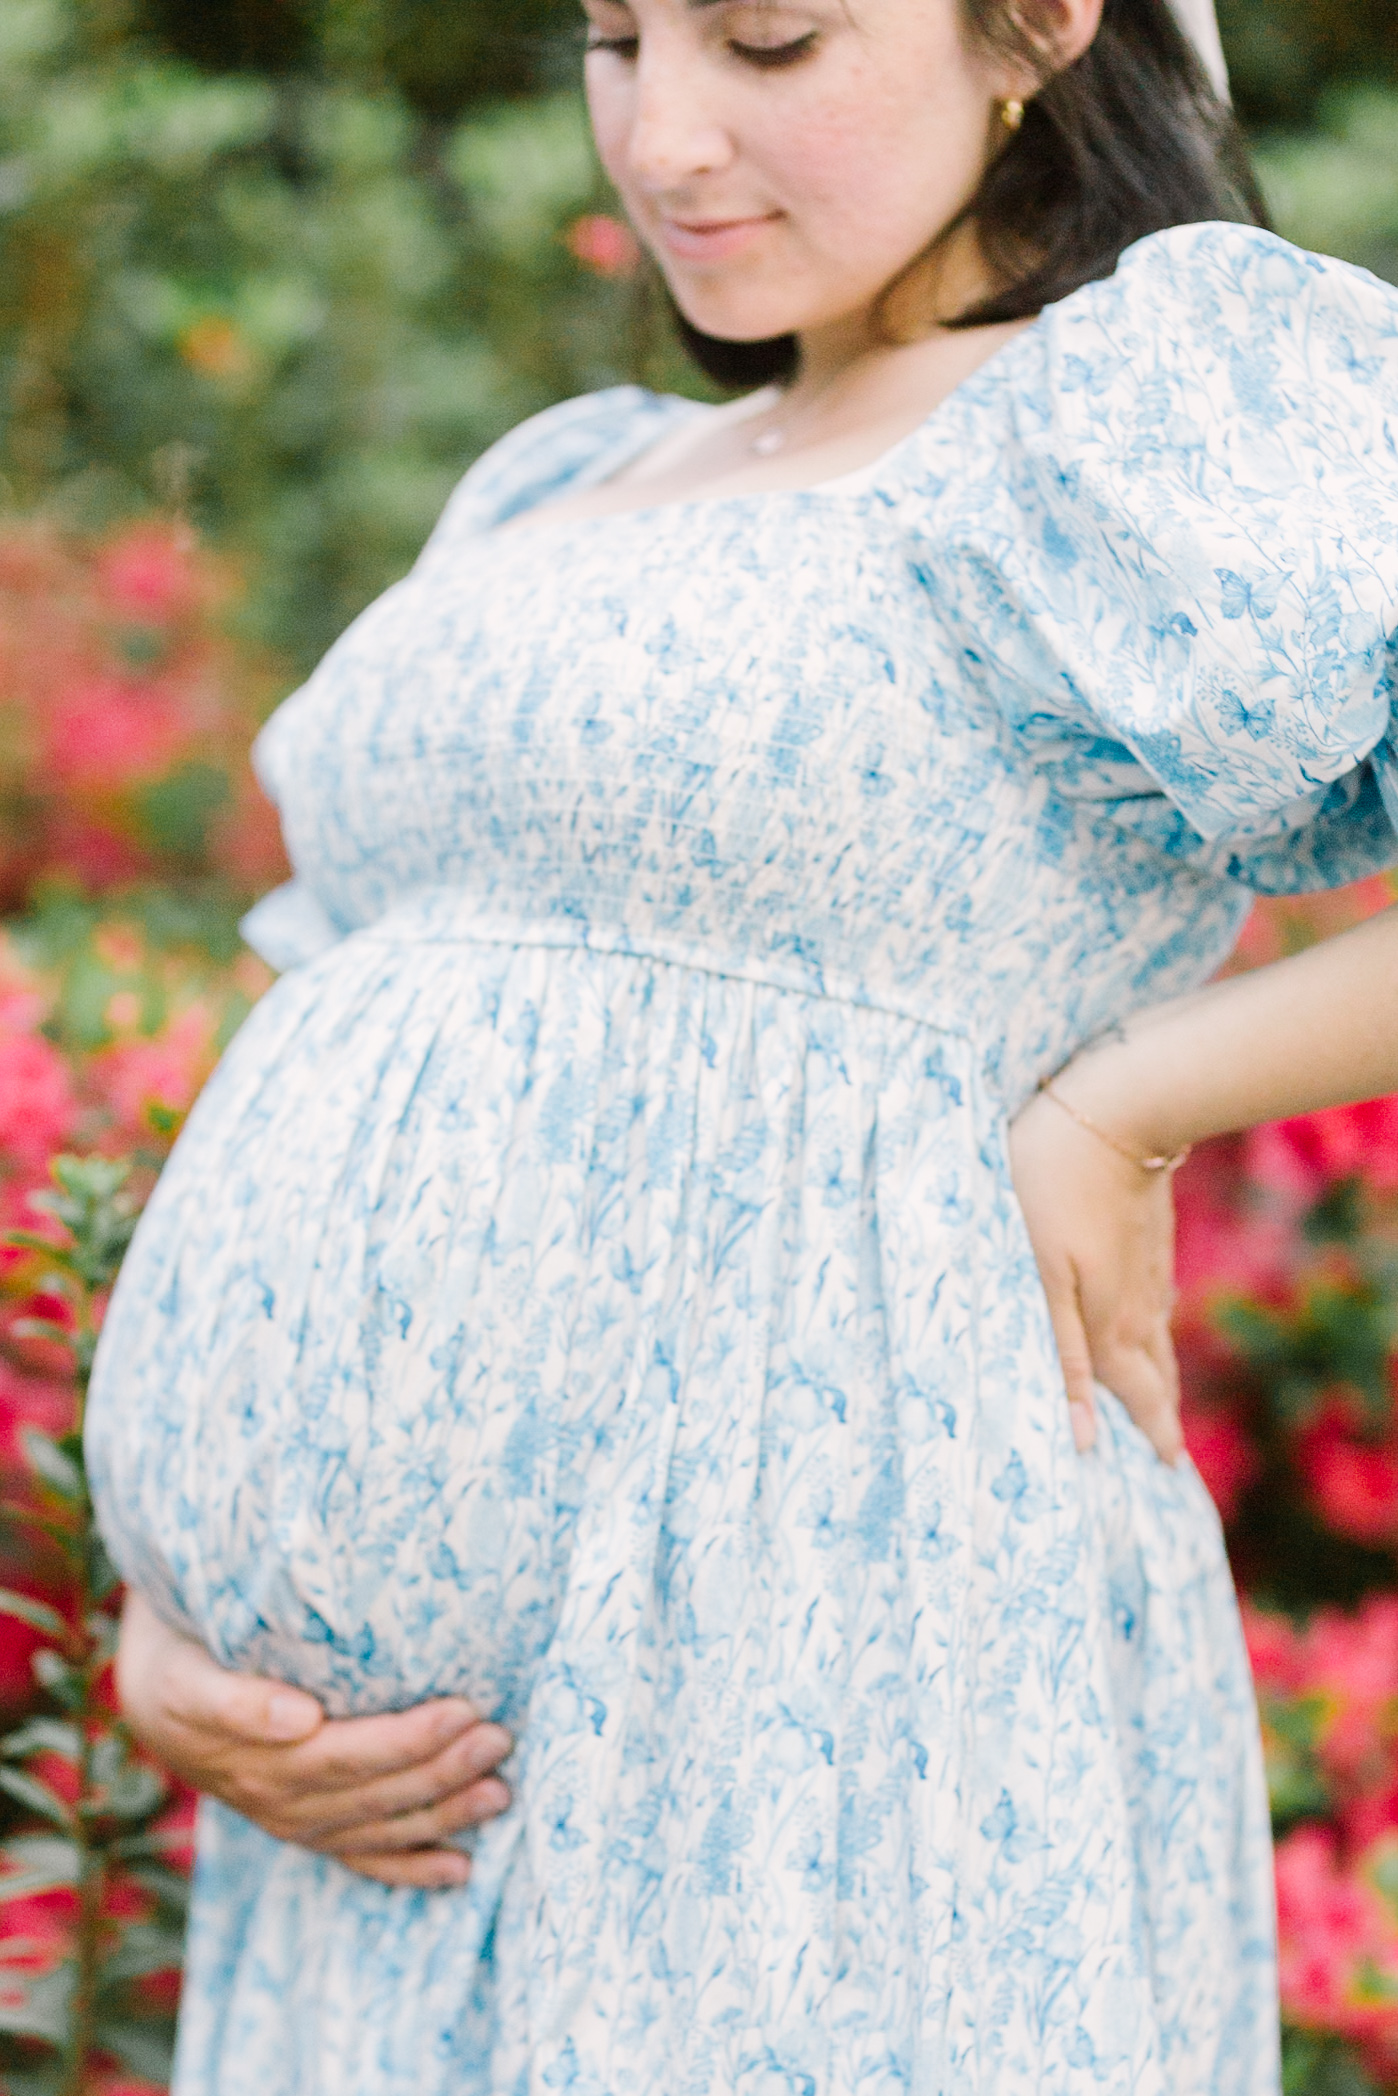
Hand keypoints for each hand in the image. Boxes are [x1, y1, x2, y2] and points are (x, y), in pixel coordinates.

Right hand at [115, 1591, 513, 1888]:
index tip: (464, 1710)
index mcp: (259, 1762)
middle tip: (500, 1738)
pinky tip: (460, 1868)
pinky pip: (361, 1856)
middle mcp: (281, 1802)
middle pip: (374, 1793)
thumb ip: (238, 1701)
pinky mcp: (305, 1826)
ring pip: (378, 1827)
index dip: (409, 1740)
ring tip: (500, 1792)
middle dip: (443, 1770)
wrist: (150, 1693)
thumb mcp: (188, 1675)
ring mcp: (294, 1820)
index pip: (347, 1755)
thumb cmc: (180, 1662)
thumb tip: (301, 1719)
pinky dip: (411, 1866)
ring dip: (442, 1814)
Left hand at [1008, 1080, 1182, 1463]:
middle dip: (1161, 1414)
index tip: (1170, 1468)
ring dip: (1162, 1373)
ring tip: (1164, 1402)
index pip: (1134, 1393)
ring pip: (1157, 1333)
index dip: (1150, 1431)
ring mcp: (1149, 1263)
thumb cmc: (1055, 1185)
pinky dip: (1157, 1327)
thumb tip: (1085, 1435)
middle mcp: (1138, 1301)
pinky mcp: (1149, 1231)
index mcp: (1108, 1321)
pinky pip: (1156, 1296)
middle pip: (1153, 1370)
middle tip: (1173, 1453)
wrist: (1118, 1108)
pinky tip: (1155, 1321)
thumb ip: (1059, 1353)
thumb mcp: (1041, 1273)